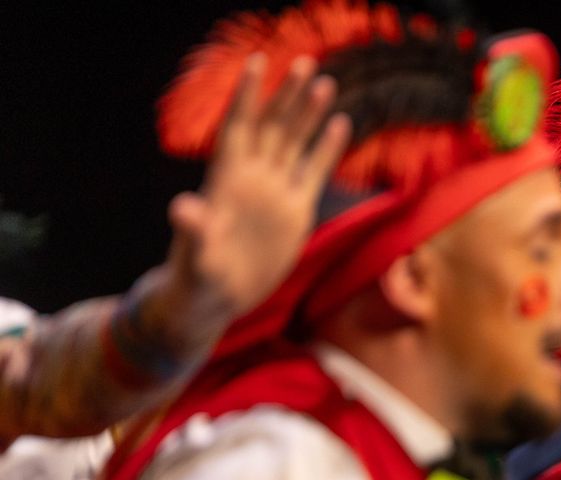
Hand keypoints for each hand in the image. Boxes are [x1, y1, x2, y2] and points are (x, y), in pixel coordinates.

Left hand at [151, 53, 350, 338]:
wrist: (215, 298)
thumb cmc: (197, 277)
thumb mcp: (194, 255)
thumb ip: (193, 230)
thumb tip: (183, 208)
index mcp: (226, 181)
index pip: (239, 128)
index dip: (247, 97)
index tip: (257, 62)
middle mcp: (252, 179)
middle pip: (271, 127)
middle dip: (286, 96)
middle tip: (304, 63)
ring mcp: (274, 192)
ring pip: (293, 143)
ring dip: (307, 114)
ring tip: (324, 82)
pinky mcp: (295, 211)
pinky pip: (312, 172)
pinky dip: (326, 148)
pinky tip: (340, 123)